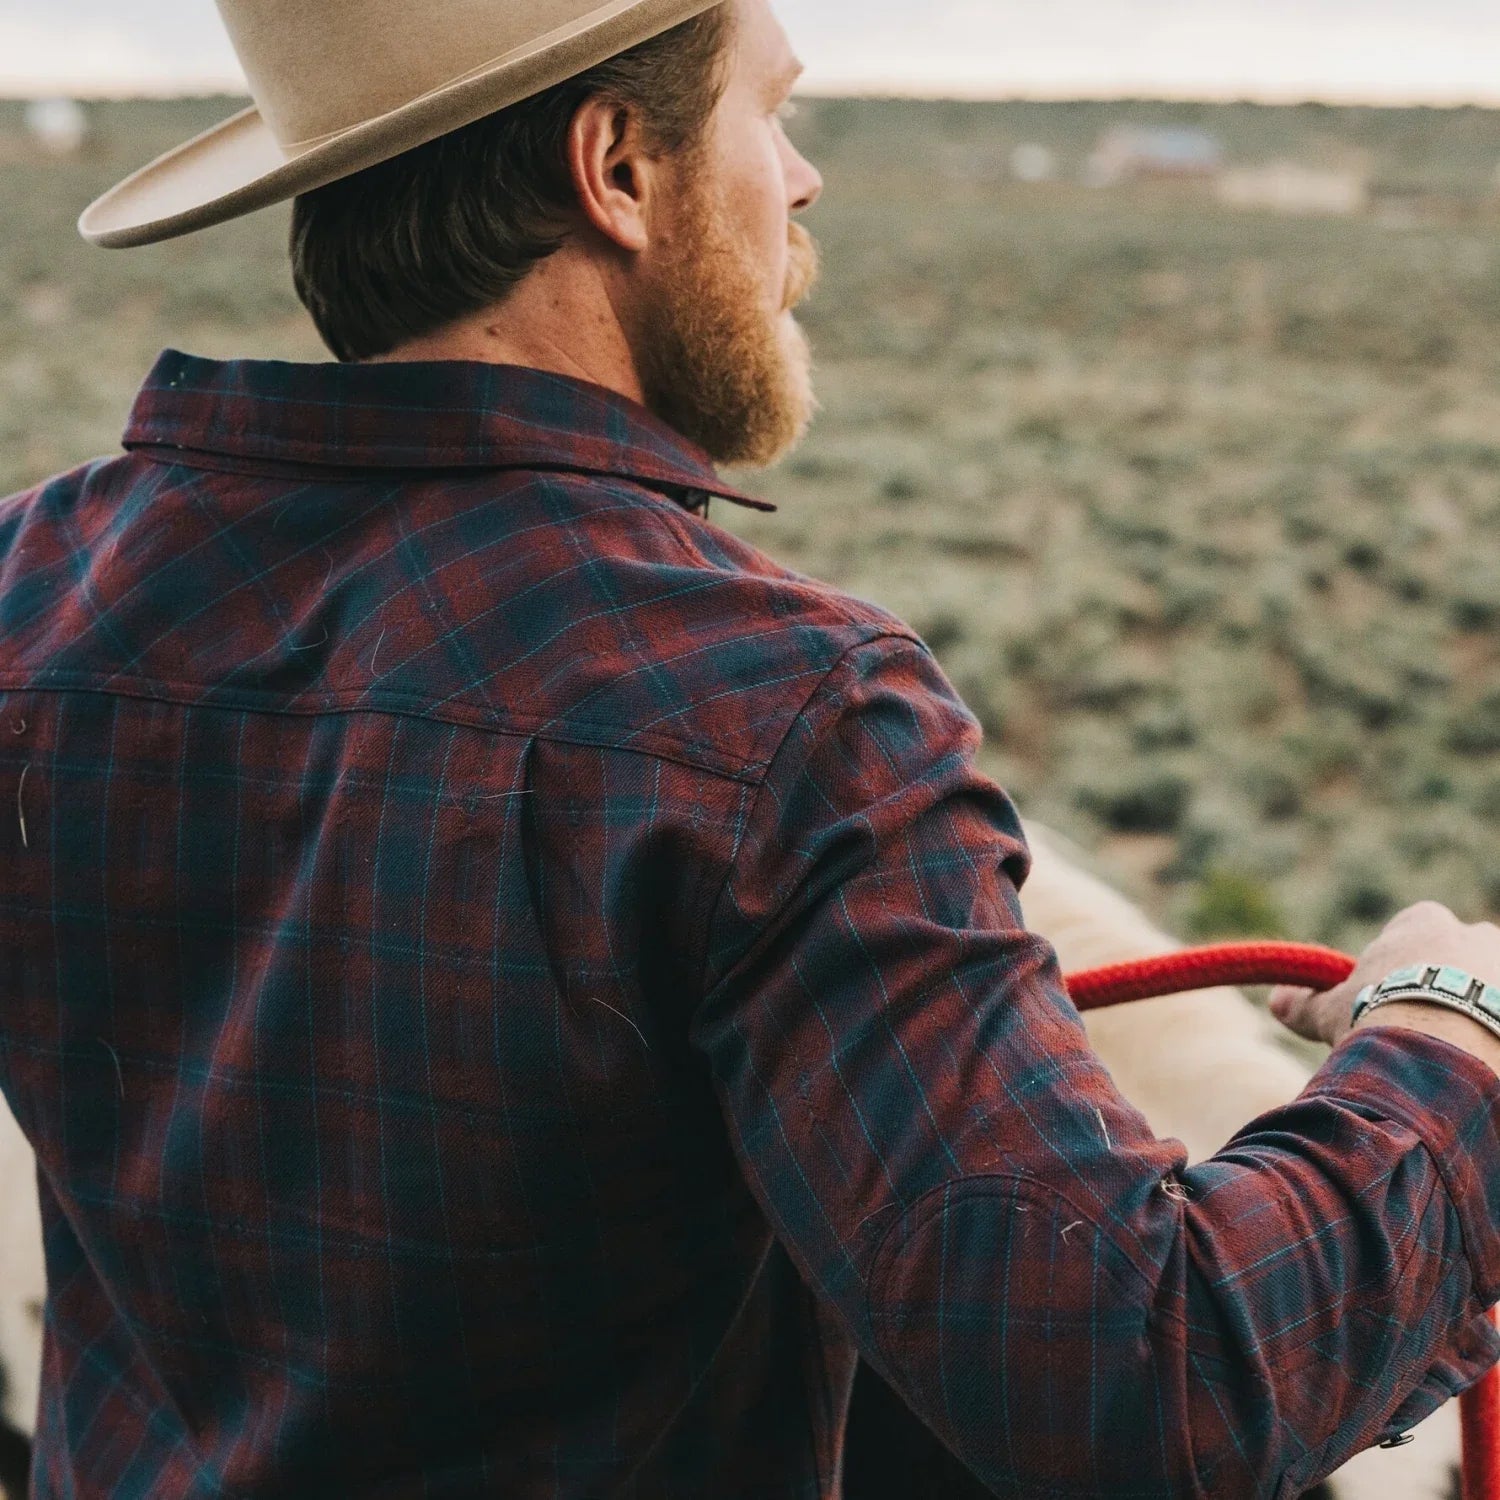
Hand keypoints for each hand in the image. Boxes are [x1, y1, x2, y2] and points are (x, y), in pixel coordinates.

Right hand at [1270, 902, 1499, 1047]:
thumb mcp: (1333, 1012)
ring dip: (1481, 1007)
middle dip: (1451, 980)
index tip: (1393, 990)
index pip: (1417, 927)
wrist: (1442, 1052)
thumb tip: (1274, 1001)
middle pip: (1464, 952)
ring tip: (1461, 1049)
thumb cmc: (1381, 1018)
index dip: (1404, 959)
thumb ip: (1305, 1004)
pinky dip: (1495, 1031)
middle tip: (1432, 1024)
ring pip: (1493, 984)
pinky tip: (1482, 1059)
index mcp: (1424, 922)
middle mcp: (1475, 933)